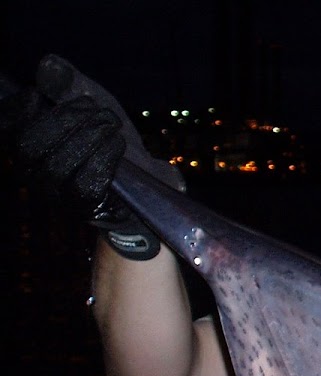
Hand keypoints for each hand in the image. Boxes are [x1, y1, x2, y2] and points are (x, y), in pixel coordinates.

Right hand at [0, 55, 182, 259]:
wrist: (147, 172)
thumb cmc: (110, 134)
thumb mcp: (92, 101)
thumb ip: (70, 84)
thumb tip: (49, 64)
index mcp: (28, 143)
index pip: (8, 128)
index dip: (18, 110)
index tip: (38, 94)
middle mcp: (34, 171)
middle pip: (28, 146)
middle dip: (66, 120)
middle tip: (96, 109)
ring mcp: (56, 193)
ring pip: (57, 166)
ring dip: (90, 136)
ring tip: (112, 125)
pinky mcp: (83, 208)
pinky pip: (84, 185)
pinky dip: (104, 158)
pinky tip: (118, 144)